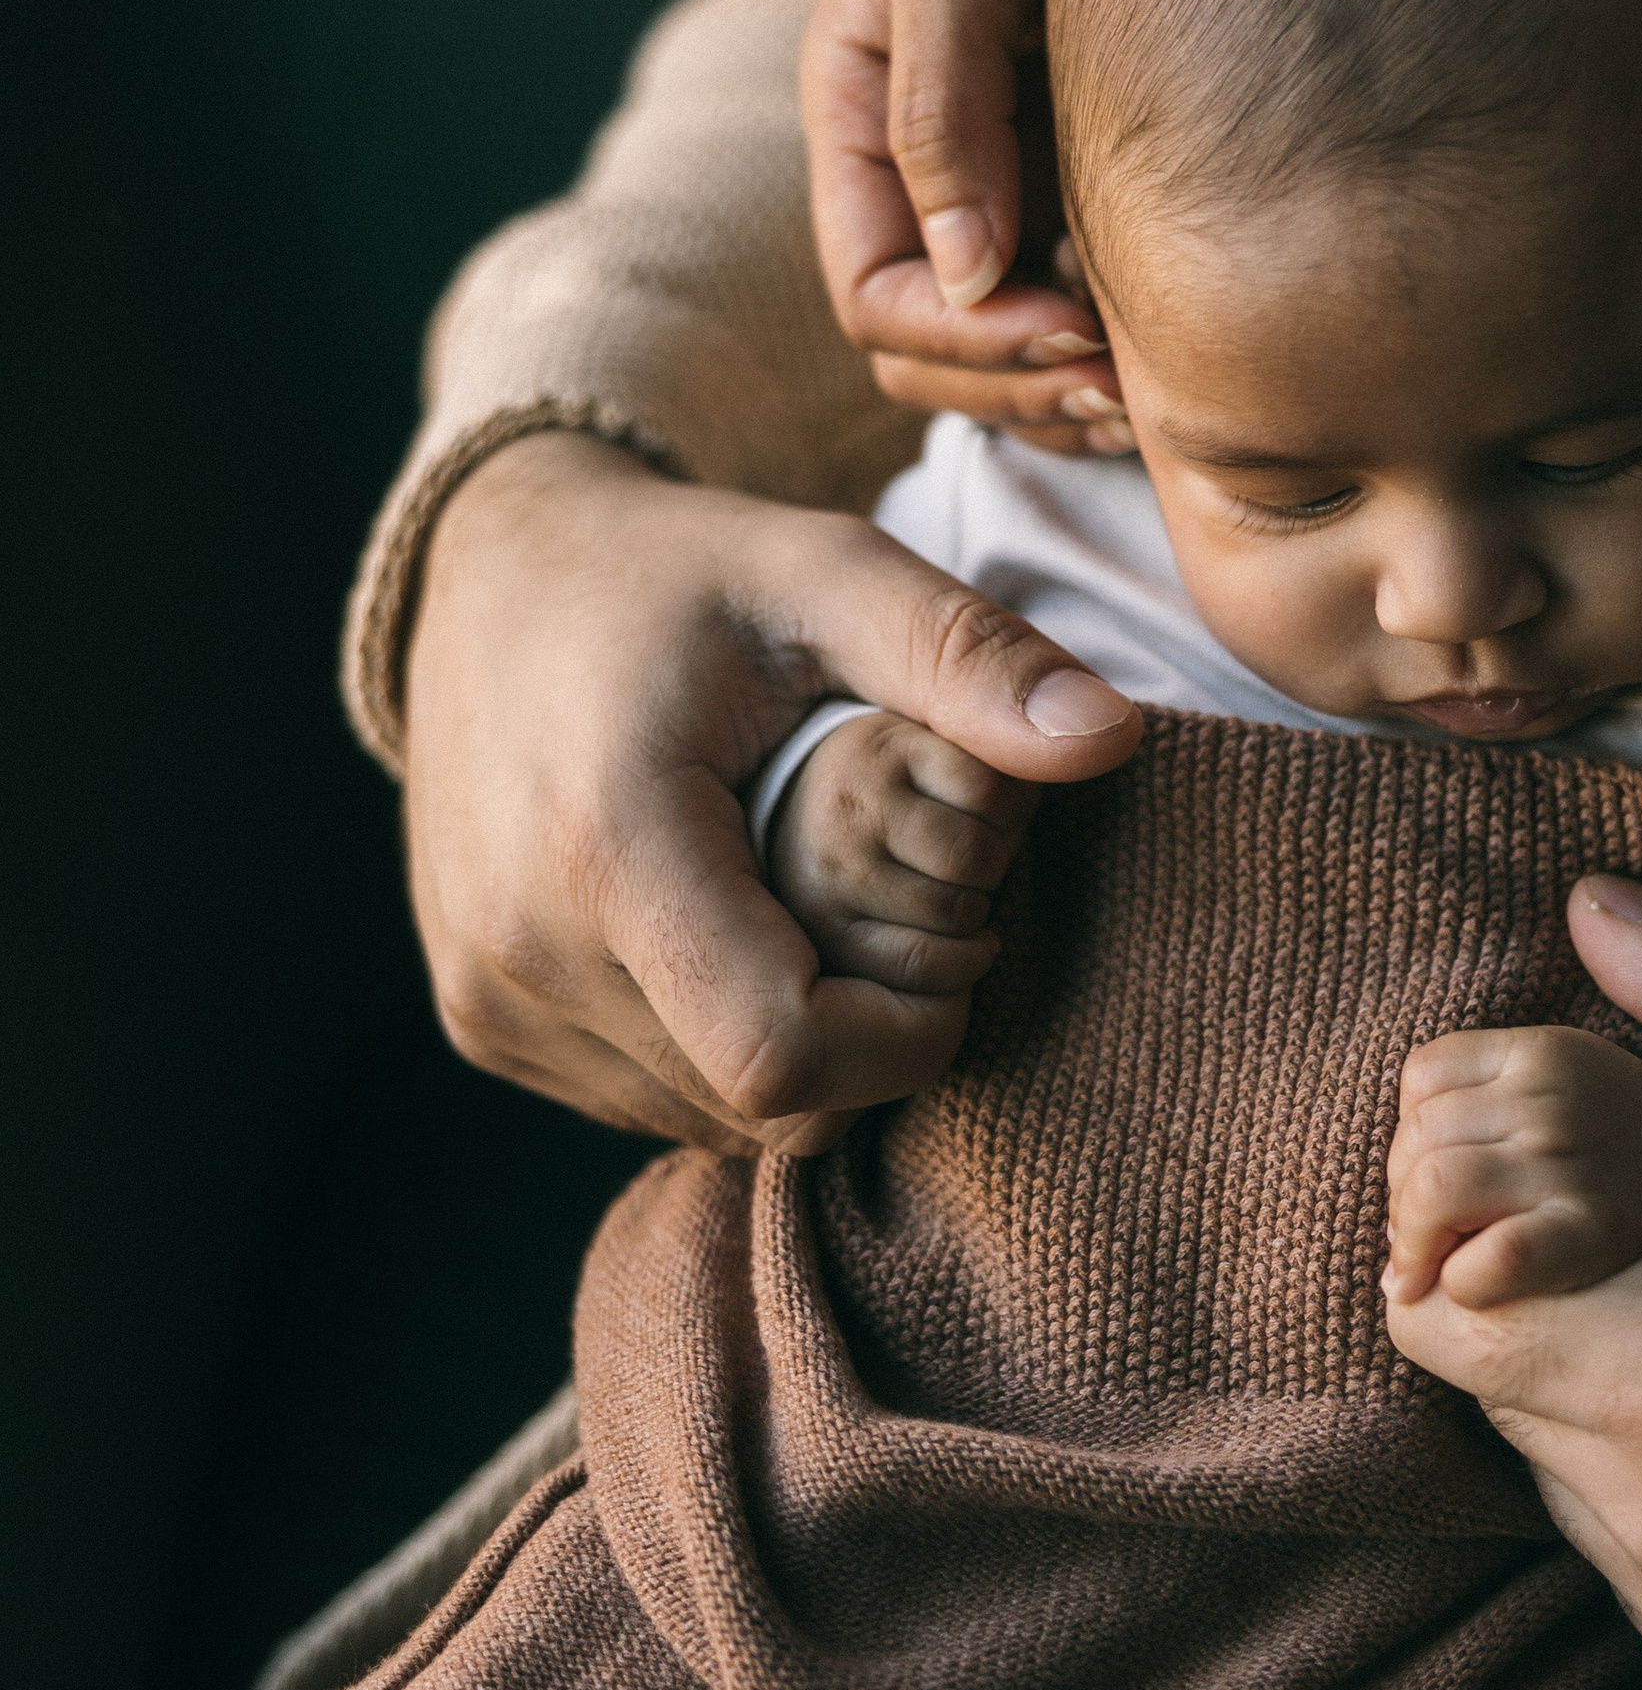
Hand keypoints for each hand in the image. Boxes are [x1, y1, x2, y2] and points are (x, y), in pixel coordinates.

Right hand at [402, 431, 1138, 1155]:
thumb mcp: (826, 570)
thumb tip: (1114, 736)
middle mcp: (524, 951)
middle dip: (867, 1039)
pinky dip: (717, 1046)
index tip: (960, 947)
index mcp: (607, 848)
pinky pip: (647, 1098)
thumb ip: (969, 655)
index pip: (785, 1058)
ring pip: (709, 1119)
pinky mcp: (479, 1021)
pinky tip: (736, 930)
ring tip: (808, 908)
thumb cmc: (677, 569)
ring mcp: (490, 999)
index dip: (905, 1039)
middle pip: (760, 1103)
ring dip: (796, 1051)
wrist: (489, 576)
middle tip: (895, 915)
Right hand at [800, 0, 1367, 441]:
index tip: (1074, 330)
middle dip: (1018, 383)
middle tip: (1131, 386)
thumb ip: (938, 106)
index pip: (876, 295)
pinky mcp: (1080, 183)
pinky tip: (1190, 335)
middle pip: (930, 351)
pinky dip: (1118, 343)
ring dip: (1068, 386)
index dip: (965, 339)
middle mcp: (918, 169)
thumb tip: (955, 272)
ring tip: (1158, 382)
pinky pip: (1078, 305)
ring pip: (1003, 349)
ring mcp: (1001, 182)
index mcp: (854, 118)